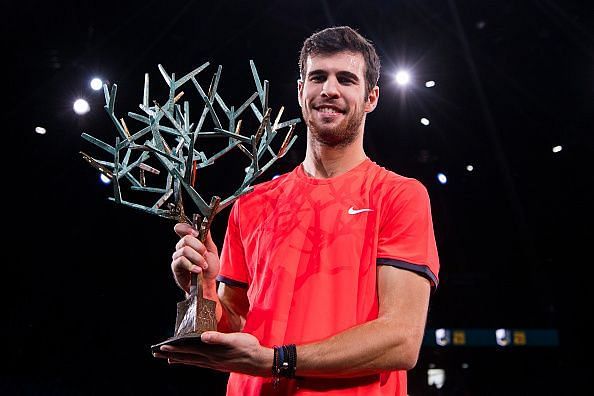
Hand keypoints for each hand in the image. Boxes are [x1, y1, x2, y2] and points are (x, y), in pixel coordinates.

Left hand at [153, 332, 272, 376]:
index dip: (175, 348)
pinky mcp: (219, 364)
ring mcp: (214, 363)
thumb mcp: (235, 340)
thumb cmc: (249, 348)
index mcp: (212, 352)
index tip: (162, 346)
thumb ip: (219, 338)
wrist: (260, 361)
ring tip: (168, 359)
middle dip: (172, 355)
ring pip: (192, 361)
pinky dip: (191, 362)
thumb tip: (203, 336)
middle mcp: (210, 359)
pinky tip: (190, 361)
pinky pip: (200, 363)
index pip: (189, 349)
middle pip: (187, 357)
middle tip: (157, 353)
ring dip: (179, 359)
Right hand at [171, 222, 220, 292]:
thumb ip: (207, 238)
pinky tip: (198, 270)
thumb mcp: (212, 251)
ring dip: (197, 258)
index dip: (186, 228)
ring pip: (185, 250)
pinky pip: (181, 261)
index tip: (196, 233)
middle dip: (198, 247)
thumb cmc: (209, 268)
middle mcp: (182, 247)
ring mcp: (178, 257)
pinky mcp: (176, 267)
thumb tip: (204, 227)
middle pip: (185, 239)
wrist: (208, 284)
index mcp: (190, 242)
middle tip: (205, 254)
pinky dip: (192, 265)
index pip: (181, 229)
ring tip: (203, 265)